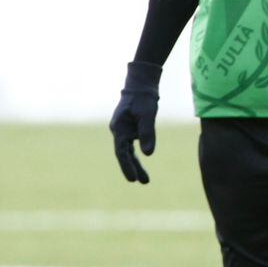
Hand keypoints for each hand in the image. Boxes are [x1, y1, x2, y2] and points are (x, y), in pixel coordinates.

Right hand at [108, 62, 161, 183]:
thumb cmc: (144, 97)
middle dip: (132, 168)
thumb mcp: (148, 114)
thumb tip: (148, 154)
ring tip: (144, 180)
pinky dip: (137, 154)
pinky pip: (132, 145)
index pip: (121, 152)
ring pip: (128, 151)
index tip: (132, 179)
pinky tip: (142, 160)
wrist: (141, 84)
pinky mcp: (131, 128)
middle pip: (124, 154)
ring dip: (135, 164)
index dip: (127, 166)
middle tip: (141, 182)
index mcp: (119, 127)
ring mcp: (124, 130)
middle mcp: (119, 130)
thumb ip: (147, 133)